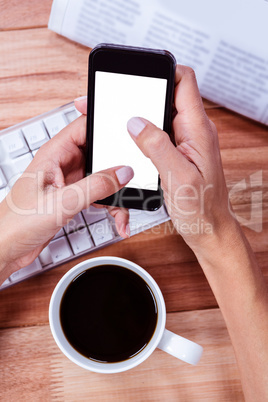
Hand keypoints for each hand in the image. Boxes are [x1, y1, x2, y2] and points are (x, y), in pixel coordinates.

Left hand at [0, 111, 132, 278]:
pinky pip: (99, 195)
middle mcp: (62, 164)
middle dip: (118, 169)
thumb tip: (122, 172)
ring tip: (123, 213)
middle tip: (132, 182)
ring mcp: (69, 181)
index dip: (105, 125)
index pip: (84, 127)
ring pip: (103, 178)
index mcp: (54, 154)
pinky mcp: (72, 197)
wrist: (7, 249)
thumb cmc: (16, 224)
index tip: (128, 134)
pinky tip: (117, 220)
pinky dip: (111, 207)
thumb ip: (95, 186)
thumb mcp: (62, 203)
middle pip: (100, 154)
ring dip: (116, 195)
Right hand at [127, 65, 233, 252]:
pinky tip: (130, 144)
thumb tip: (136, 122)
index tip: (139, 75)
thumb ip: (157, 146)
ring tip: (119, 124)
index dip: (162, 71)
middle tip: (118, 102)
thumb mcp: (178, 177)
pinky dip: (143, 135)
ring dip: (140, 117)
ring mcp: (186, 142)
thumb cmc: (202, 209)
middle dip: (142, 95)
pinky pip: (159, 134)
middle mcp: (193, 131)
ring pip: (160, 115)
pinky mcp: (178, 153)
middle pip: (168, 95)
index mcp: (198, 130)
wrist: (209, 229)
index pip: (185, 82)